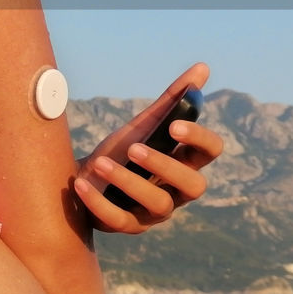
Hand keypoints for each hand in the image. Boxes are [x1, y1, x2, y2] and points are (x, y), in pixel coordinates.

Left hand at [73, 62, 223, 234]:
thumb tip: (202, 67)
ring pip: (157, 204)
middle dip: (166, 166)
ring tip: (101, 162)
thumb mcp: (145, 124)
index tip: (175, 125)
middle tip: (135, 147)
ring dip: (128, 181)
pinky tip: (81, 184)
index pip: (210, 153)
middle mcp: (176, 191)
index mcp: (185, 163)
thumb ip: (173, 100)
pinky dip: (98, 203)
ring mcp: (153, 213)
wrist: (84, 177)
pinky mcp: (126, 226)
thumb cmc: (123, 150)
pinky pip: (118, 220)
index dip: (199, 140)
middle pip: (194, 186)